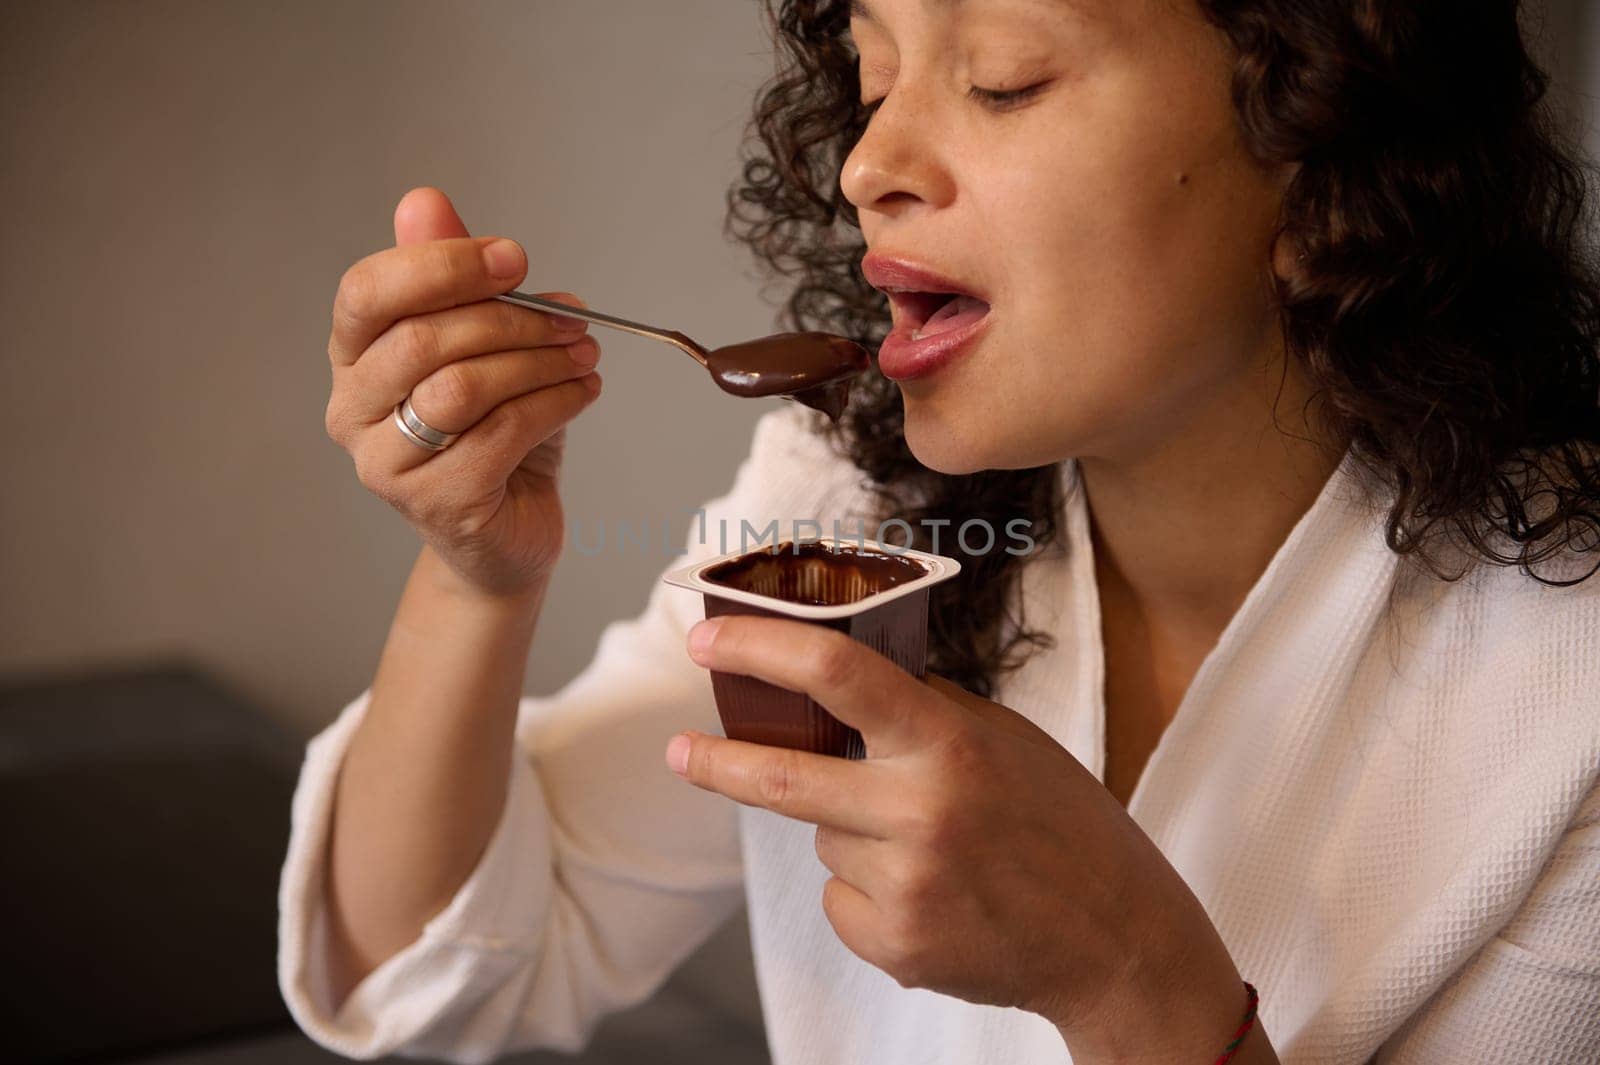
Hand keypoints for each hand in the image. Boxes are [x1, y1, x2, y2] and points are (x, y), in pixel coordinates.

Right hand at [323, 186, 603, 598]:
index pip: (367, 292)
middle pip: (421, 339)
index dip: (441, 265)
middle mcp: (352, 411)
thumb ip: (455, 278)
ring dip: (537, 361)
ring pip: (460, 388)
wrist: (509, 530)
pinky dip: (554, 404)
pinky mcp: (437, 504)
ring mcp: (386, 465)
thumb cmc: (493, 432)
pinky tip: (583, 392)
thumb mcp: (482, 345)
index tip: (515, 258)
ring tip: (583, 354)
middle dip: (509, 319)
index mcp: (354, 357)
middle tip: (572, 317)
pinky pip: (499, 435)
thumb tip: (423, 200)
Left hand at [668, 614, 1263, 1061]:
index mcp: (950, 742)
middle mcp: (922, 811)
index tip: (708, 644)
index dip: (762, 652)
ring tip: (930, 846)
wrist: (1114, 938)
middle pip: (785, 778)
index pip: (839, 675)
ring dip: (847, 833)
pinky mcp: (898, 945)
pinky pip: (839, 899)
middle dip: (720, 762)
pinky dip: (863, 890)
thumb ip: (924, 709)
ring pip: (821, 841)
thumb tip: (835, 677)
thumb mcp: (1005, 738)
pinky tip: (929, 892)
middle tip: (682, 751)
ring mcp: (908, 885)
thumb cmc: (1061, 821)